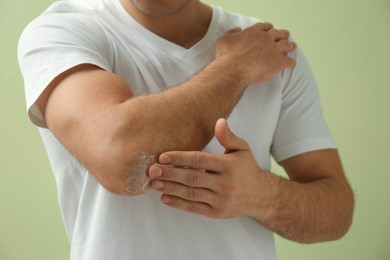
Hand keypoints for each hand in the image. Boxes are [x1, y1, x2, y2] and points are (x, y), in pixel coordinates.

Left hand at [148, 118, 267, 218]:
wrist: (261, 196)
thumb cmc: (246, 169)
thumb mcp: (242, 149)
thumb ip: (228, 136)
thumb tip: (219, 121)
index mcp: (229, 165)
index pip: (200, 160)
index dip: (180, 158)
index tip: (163, 156)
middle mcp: (225, 183)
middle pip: (192, 178)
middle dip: (170, 173)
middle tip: (151, 170)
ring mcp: (221, 200)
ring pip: (191, 193)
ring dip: (170, 188)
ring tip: (153, 183)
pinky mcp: (217, 213)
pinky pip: (194, 208)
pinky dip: (178, 204)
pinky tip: (164, 198)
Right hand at [216, 23, 296, 85]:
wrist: (233, 70)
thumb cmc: (227, 57)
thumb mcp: (224, 40)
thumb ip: (232, 33)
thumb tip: (238, 29)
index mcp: (253, 32)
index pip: (263, 27)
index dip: (268, 28)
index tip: (270, 28)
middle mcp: (265, 38)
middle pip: (277, 33)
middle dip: (282, 34)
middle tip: (285, 35)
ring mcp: (274, 49)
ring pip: (286, 45)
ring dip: (290, 45)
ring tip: (292, 46)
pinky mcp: (279, 62)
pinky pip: (289, 61)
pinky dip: (291, 63)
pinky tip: (292, 64)